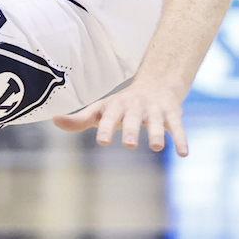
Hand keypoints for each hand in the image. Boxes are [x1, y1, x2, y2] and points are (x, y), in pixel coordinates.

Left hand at [54, 78, 188, 155]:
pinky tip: (183, 153)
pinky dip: (181, 139)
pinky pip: (178, 126)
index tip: (102, 141)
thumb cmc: (122, 105)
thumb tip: (54, 120)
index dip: (105, 128)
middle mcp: (135, 106)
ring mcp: (155, 109)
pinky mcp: (172, 114)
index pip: (109, 117)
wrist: (155, 85)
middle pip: (133, 119)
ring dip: (157, 133)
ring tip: (157, 147)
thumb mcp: (101, 110)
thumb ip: (80, 119)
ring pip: (157, 122)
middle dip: (131, 130)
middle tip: (128, 145)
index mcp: (116, 106)